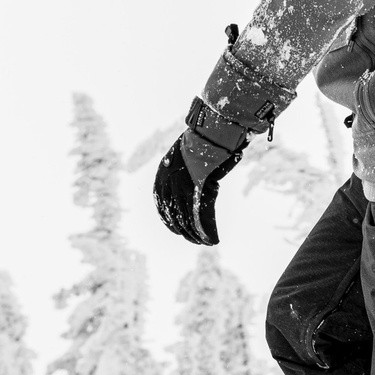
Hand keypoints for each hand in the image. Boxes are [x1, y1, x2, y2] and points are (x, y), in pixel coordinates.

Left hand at [153, 101, 251, 245]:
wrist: (211, 131)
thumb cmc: (201, 142)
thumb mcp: (185, 160)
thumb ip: (184, 177)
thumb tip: (189, 189)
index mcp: (162, 177)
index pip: (162, 207)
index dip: (171, 222)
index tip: (178, 231)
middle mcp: (169, 184)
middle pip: (176, 216)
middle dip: (186, 231)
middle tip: (196, 241)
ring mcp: (183, 188)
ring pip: (189, 220)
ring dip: (198, 234)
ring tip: (205, 242)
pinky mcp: (199, 191)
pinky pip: (202, 217)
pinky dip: (208, 230)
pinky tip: (212, 239)